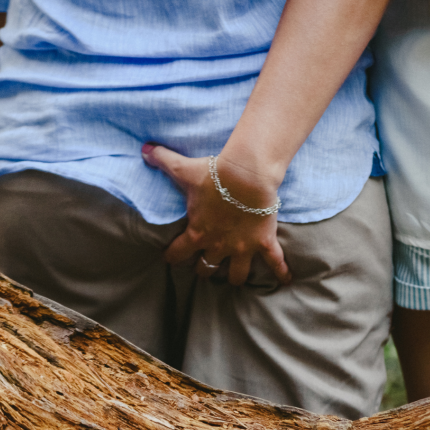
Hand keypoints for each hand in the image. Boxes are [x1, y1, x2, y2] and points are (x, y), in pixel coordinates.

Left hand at [141, 144, 289, 286]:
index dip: (172, 256)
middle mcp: (218, 245)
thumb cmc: (215, 174)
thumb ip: (163, 160)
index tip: (171, 257)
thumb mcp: (184, 168)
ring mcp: (242, 247)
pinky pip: (274, 262)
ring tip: (234, 277)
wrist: (247, 176)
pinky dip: (281, 272)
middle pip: (207, 269)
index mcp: (197, 233)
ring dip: (234, 276)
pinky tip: (285, 280)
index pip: (177, 254)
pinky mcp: (263, 242)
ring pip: (236, 274)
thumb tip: (144, 149)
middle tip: (205, 263)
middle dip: (205, 268)